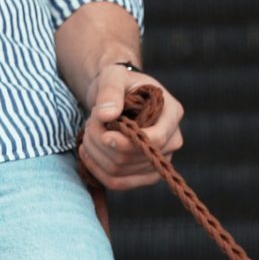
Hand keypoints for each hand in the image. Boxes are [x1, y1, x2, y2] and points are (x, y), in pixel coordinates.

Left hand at [79, 65, 182, 190]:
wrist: (118, 97)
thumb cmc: (119, 83)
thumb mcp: (113, 77)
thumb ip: (110, 91)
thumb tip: (107, 116)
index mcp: (172, 113)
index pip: (156, 139)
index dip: (128, 143)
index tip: (104, 135)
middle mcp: (172, 140)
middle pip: (133, 158)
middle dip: (103, 144)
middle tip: (89, 125)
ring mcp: (159, 160)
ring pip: (121, 172)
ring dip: (96, 155)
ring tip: (87, 133)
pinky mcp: (144, 175)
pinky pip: (118, 182)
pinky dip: (96, 170)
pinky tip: (86, 153)